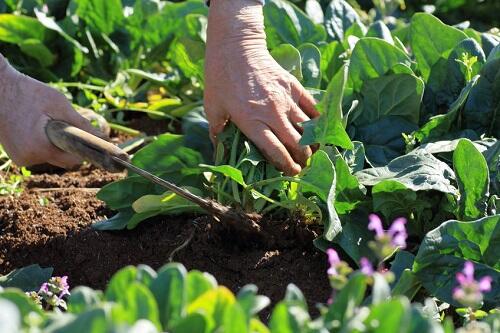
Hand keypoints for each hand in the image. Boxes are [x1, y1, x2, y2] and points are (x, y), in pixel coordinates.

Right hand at [0, 55, 100, 167]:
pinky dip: (44, 144)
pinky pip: (39, 154)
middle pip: (63, 160)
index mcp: (39, 148)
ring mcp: (20, 158)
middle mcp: (28, 158)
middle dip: (70, 147)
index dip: (85, 151)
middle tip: (71, 127)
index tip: (94, 142)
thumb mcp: (59, 104)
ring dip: (56, 144)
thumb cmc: (27, 93)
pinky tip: (37, 127)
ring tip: (48, 123)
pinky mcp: (16, 155)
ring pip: (51, 157)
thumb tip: (103, 136)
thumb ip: (80, 123)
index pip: (73, 160)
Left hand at [204, 0, 318, 174]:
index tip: (293, 173)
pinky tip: (317, 128)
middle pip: (296, 143)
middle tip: (304, 165)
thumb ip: (217, 131)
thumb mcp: (212, 107)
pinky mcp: (294, 86)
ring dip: (312, 143)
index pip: (276, 151)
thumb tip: (219, 150)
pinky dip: (317, 120)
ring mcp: (286, 99)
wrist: (236, 47)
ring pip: (307, 128)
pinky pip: (312, 107)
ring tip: (312, 151)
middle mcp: (272, 113)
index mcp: (252, 122)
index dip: (287, 165)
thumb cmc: (220, 79)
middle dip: (303, 159)